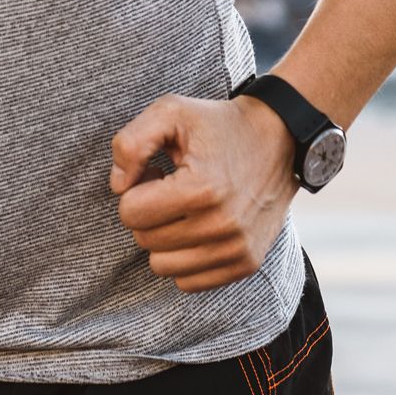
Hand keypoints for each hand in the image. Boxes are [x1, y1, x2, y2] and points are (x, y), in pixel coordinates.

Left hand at [109, 92, 298, 292]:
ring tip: (183, 207)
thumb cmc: (216, 125)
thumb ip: (131, 143)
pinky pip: (188, 282)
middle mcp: (222, 226)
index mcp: (201, 189)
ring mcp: (237, 250)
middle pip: (144, 240)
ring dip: (164, 237)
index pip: (131, 213)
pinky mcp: (246, 264)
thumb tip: (118, 187)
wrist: (277, 140)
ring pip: (162, 266)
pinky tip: (197, 226)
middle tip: (170, 187)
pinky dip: (184, 257)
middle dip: (148, 211)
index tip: (157, 172)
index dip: (135, 189)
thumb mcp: (169, 111)